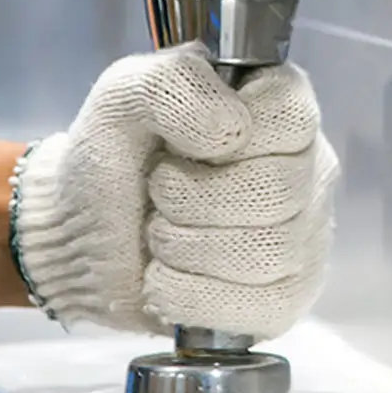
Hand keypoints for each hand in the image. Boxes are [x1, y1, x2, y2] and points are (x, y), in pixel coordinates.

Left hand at [11, 43, 337, 339]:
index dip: (225, 138)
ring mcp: (305, 236)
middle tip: (158, 193)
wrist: (84, 235)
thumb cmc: (115, 159)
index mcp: (279, 106)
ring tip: (160, 234)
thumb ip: (173, 84)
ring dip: (186, 247)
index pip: (289, 118)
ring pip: (268, 252)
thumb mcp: (125, 96)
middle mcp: (307, 167)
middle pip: (277, 191)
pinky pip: (263, 308)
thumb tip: (229, 129)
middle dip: (190, 199)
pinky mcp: (288, 297)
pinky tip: (167, 279)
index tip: (179, 145)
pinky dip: (194, 297)